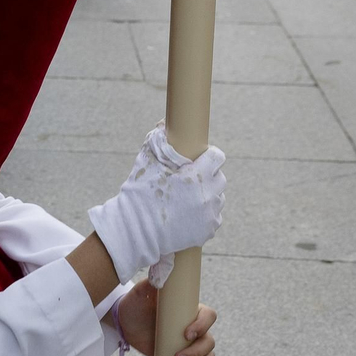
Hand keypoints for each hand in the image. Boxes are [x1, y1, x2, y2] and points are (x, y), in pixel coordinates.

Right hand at [88, 123, 226, 286]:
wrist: (136, 231)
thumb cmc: (139, 195)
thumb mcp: (145, 163)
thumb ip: (156, 141)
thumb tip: (162, 123)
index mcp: (197, 175)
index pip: (217, 157)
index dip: (208, 156)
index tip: (200, 159)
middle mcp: (208, 195)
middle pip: (219, 178)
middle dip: (207, 177)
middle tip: (190, 180)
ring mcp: (210, 214)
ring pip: (217, 198)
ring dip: (206, 196)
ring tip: (187, 200)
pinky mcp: (208, 230)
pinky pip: (213, 216)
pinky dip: (204, 214)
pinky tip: (188, 215)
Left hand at [115, 282, 217, 355]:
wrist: (125, 323)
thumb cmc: (134, 304)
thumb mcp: (140, 293)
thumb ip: (150, 284)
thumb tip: (160, 277)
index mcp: (189, 310)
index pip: (208, 316)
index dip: (202, 326)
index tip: (186, 335)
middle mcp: (194, 327)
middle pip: (209, 340)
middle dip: (197, 351)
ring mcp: (190, 344)